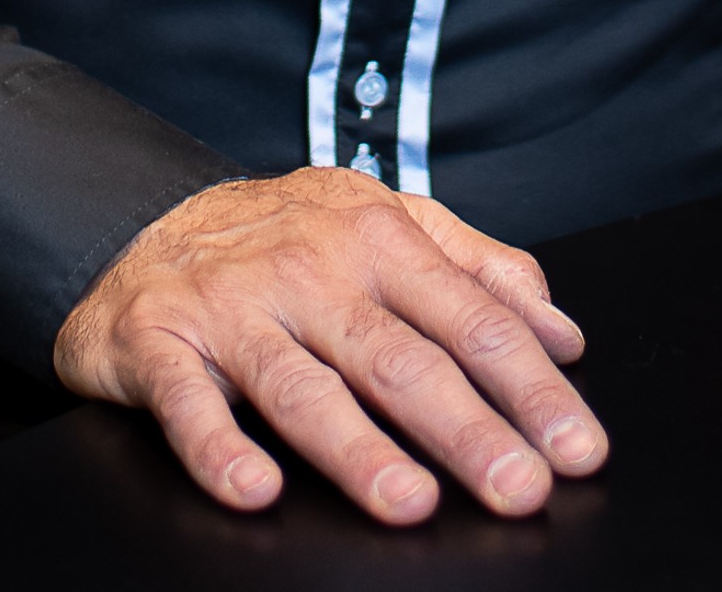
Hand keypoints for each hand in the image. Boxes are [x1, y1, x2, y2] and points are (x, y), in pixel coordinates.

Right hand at [52, 166, 608, 522]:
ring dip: (358, 448)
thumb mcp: (389, 222)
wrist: (145, 222)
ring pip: (305, 386)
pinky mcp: (164, 344)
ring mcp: (237, 308)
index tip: (576, 447)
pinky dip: (221, 449)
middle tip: (521, 487)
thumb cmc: (285, 234)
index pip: (472, 320)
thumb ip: (479, 269)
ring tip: (411, 501)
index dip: (531, 386)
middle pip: (401, 359)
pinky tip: (258, 490)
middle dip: (467, 427)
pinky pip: (192, 404)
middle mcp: (313, 270)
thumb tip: (562, 331)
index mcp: (380, 239)